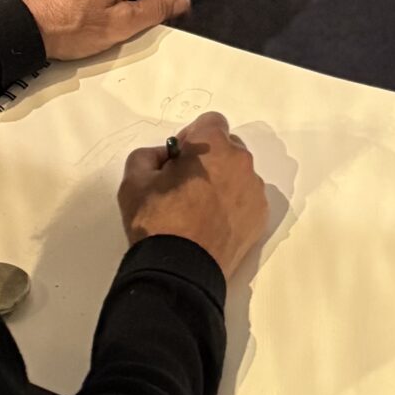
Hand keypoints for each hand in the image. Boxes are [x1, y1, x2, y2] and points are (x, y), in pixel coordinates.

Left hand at [25, 0, 191, 60]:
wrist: (29, 30)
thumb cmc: (71, 27)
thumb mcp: (122, 24)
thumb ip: (157, 10)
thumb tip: (181, 1)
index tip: (172, 15)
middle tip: (140, 25)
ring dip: (132, 2)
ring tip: (117, 25)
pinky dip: (116, 1)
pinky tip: (103, 19)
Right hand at [117, 110, 268, 277]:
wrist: (180, 273)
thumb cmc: (156, 222)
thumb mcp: (134, 180)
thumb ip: (149, 155)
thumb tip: (167, 157)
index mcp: (213, 145)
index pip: (209, 122)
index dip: (191, 137)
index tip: (178, 160)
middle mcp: (241, 161)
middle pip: (228, 147)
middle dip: (209, 158)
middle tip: (186, 185)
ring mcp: (254, 190)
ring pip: (238, 174)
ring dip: (223, 182)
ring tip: (200, 210)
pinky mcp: (260, 217)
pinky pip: (246, 199)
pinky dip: (233, 205)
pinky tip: (213, 225)